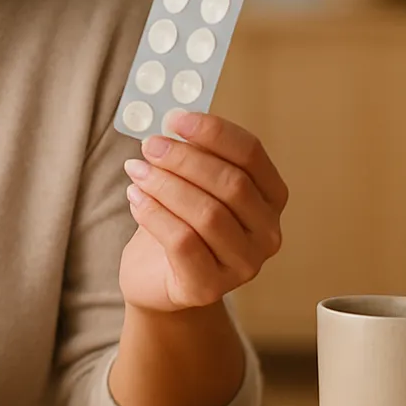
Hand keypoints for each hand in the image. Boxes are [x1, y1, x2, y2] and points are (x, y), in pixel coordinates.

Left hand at [118, 112, 287, 311]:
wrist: (156, 278)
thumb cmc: (177, 221)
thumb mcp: (190, 182)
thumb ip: (191, 155)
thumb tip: (173, 123)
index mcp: (270, 196)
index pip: (251, 154)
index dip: (214, 132)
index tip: (175, 119)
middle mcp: (267, 232)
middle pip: (231, 184)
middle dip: (184, 159)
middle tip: (150, 146)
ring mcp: (244, 264)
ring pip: (208, 214)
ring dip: (165, 186)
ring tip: (136, 170)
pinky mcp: (209, 286)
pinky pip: (184, 243)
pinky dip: (155, 214)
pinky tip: (135, 199)